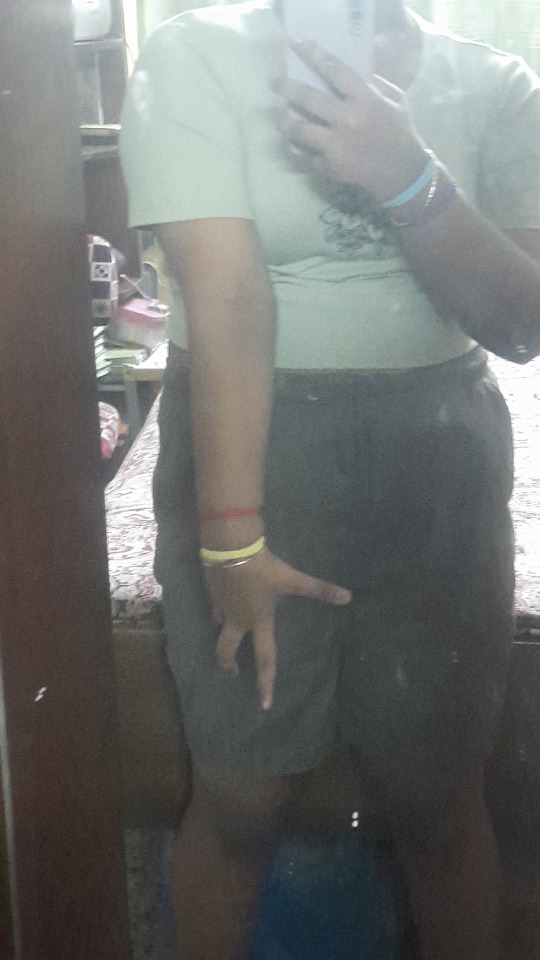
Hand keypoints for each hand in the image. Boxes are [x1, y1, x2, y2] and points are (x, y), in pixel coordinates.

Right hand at [206, 548, 350, 710]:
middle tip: (233, 672)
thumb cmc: (262, 568)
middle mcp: (238, 620)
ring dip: (222, 637)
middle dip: (228, 664)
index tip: (264, 704)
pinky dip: (219, 612)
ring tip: (226, 638)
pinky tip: (223, 603)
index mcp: (258, 622)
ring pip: (218, 629)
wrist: (231, 547)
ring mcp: (221, 608)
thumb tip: (347, 597)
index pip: (264, 659)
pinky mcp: (211, 593)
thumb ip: (318, 589)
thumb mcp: (291, 579)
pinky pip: (215, 609)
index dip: (265, 682)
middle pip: (226, 651)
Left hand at [277, 41, 426, 203]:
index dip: (314, 55)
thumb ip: (375, 84)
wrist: (401, 173)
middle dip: (288, 88)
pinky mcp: (329, 166)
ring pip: (300, 129)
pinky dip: (294, 148)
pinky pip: (304, 155)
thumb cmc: (399, 132)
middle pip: (309, 99)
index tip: (296, 43)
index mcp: (365, 100)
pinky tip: (289, 142)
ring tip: (278, 115)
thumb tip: (351, 74)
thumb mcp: (396, 100)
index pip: (336, 71)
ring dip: (284, 120)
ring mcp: (336, 145)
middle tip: (275, 83)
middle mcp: (347, 120)